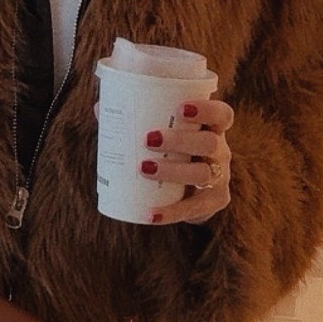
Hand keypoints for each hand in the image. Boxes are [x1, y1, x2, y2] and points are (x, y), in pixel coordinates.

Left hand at [141, 95, 233, 225]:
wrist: (190, 194)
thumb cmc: (173, 154)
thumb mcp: (163, 136)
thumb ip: (136, 120)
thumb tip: (101, 107)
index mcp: (211, 129)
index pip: (222, 114)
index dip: (207, 109)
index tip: (181, 108)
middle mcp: (220, 151)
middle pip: (210, 143)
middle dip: (180, 140)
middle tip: (149, 139)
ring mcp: (220, 178)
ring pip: (202, 173)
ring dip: (173, 171)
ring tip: (144, 168)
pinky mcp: (214, 202)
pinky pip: (194, 208)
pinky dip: (171, 212)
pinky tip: (151, 214)